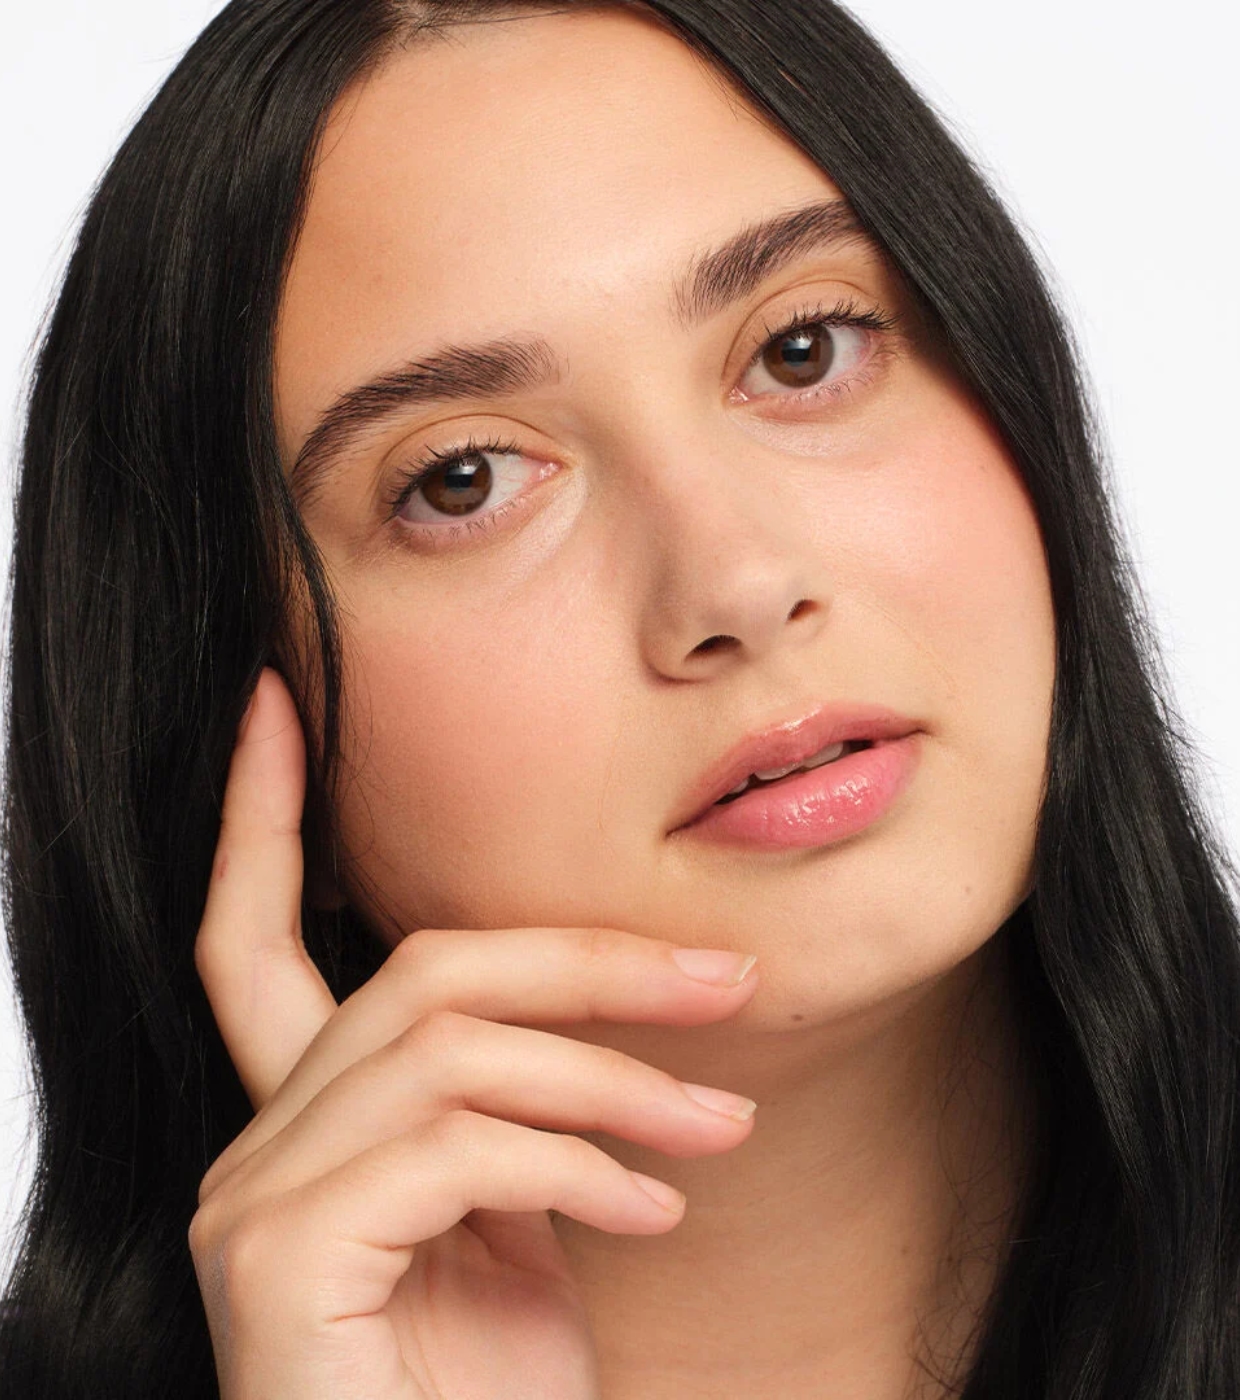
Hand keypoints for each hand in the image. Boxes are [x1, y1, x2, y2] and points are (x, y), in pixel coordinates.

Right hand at [189, 668, 759, 1399]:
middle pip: (419, 976)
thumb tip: (608, 1023)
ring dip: (613, 1078)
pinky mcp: (279, 1258)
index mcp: (302, 1122)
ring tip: (721, 1125)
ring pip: (454, 1048)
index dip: (257, 812)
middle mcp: (254, 1144)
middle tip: (725, 976)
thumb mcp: (519, 1221)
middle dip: (585, 962)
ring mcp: (252, 1201)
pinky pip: (458, 1147)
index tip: (280, 700)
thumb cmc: (488, 1393)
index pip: (250, 934)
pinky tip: (651, 1211)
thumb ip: (517, 1112)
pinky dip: (577, 1164)